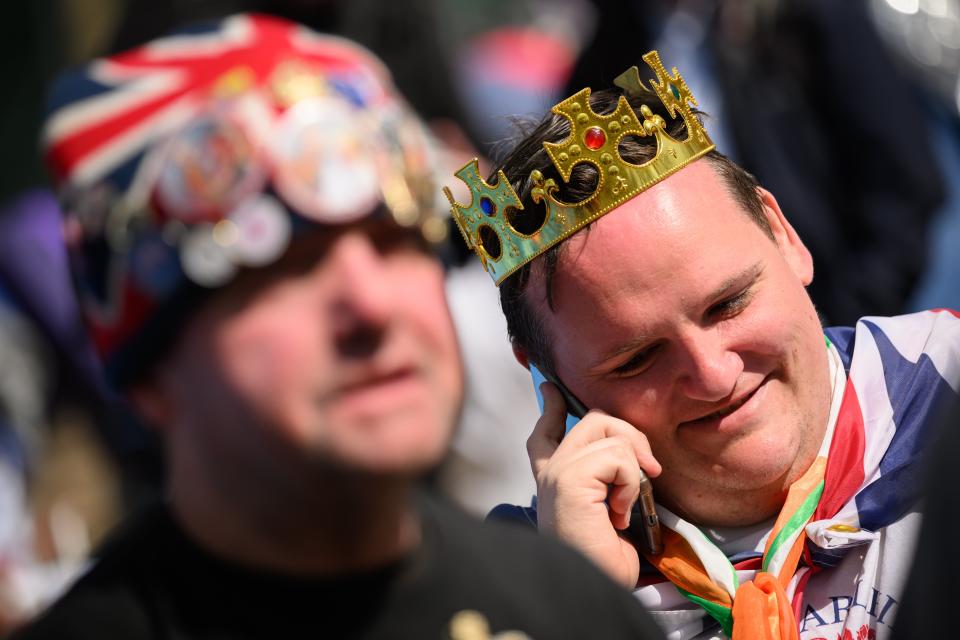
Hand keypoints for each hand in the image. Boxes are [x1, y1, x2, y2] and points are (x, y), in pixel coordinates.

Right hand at [528, 382, 661, 587]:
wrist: (599, 587)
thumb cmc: (606, 559)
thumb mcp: (610, 508)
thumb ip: (609, 477)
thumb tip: (633, 451)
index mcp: (553, 479)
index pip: (545, 431)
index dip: (550, 405)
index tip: (551, 388)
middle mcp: (549, 472)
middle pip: (592, 419)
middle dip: (630, 433)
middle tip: (648, 468)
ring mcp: (557, 472)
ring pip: (609, 433)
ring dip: (635, 470)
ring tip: (627, 506)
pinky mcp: (569, 479)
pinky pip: (618, 457)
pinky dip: (632, 484)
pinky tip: (621, 513)